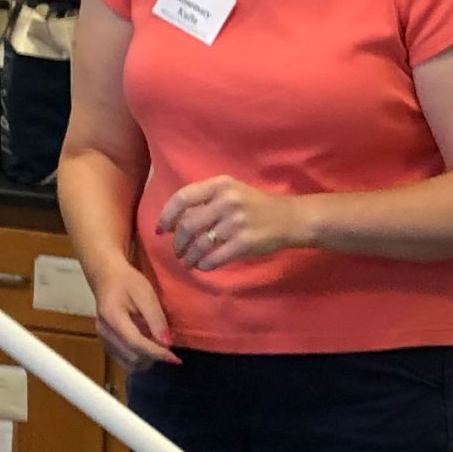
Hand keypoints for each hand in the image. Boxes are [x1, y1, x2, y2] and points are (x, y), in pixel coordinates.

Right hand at [91, 261, 178, 369]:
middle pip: (132, 357)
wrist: (107, 277)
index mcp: (113, 317)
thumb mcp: (145, 294)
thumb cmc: (128, 282)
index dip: (157, 353)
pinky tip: (147, 349)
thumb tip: (167, 343)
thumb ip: (155, 318)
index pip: (136, 343)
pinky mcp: (105, 343)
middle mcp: (104, 332)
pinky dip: (138, 359)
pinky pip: (123, 361)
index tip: (175, 359)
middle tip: (169, 350)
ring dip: (146, 361)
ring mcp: (102, 339)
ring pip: (127, 363)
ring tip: (158, 348)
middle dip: (153, 357)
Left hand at [157, 176, 311, 272]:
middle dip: (178, 242)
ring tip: (188, 262)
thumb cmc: (256, 205)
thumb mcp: (232, 192)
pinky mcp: (244, 243)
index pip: (183, 197)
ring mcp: (236, 223)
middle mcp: (227, 201)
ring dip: (189, 257)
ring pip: (199, 245)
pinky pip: (214, 258)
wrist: (290, 218)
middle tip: (177, 251)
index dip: (167, 215)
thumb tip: (172, 223)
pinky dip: (203, 265)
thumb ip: (206, 201)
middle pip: (188, 225)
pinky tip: (203, 266)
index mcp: (221, 185)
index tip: (162, 229)